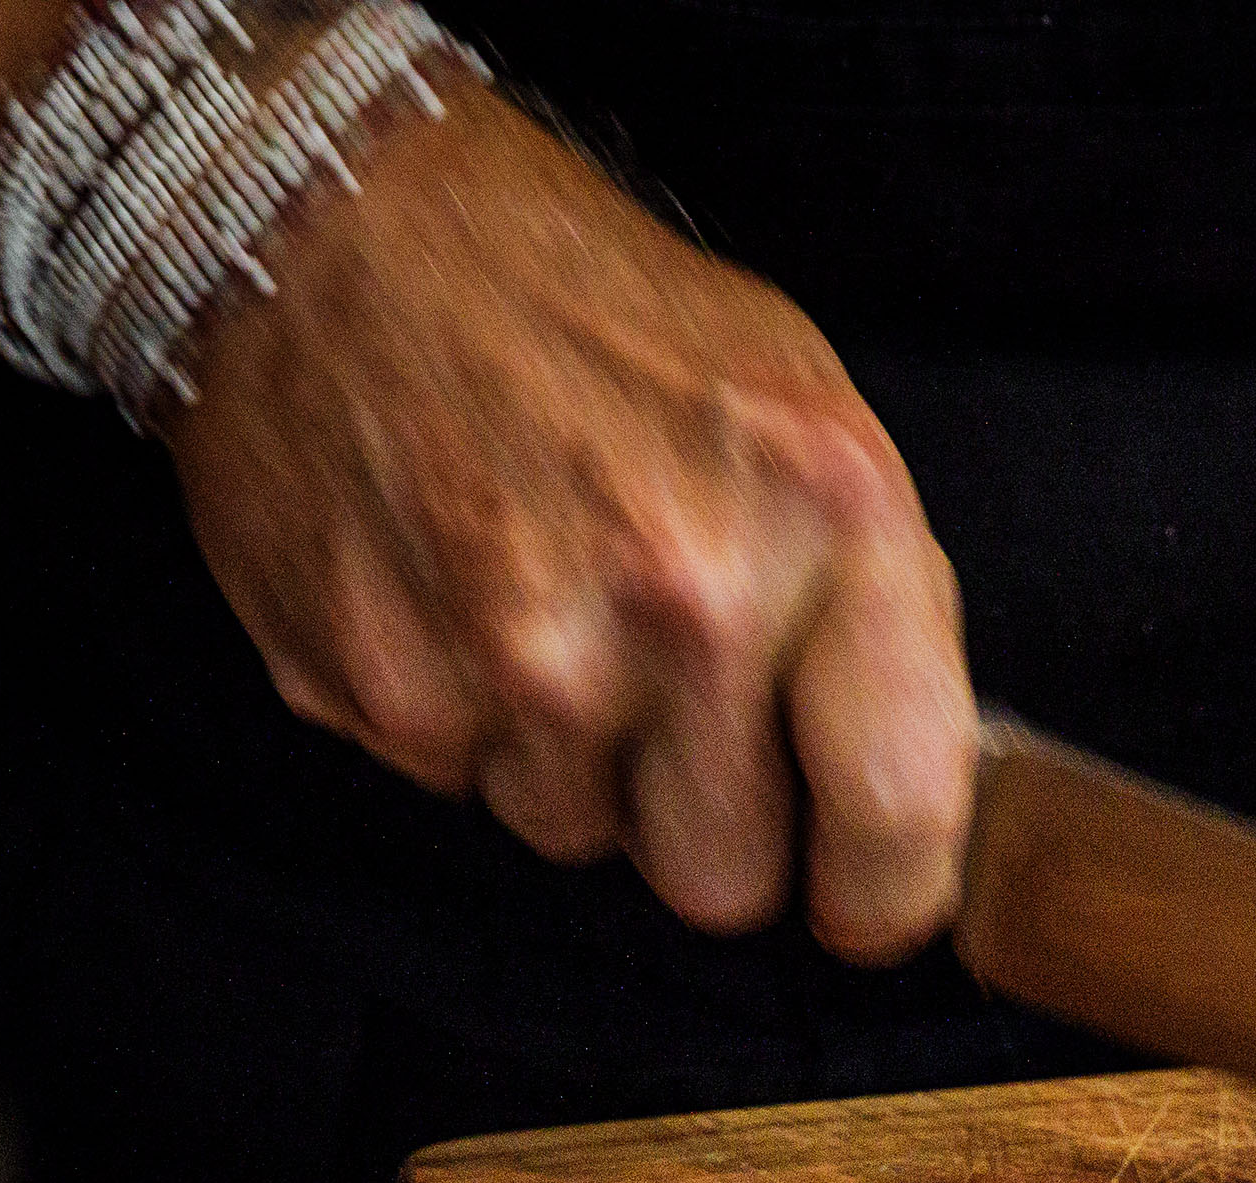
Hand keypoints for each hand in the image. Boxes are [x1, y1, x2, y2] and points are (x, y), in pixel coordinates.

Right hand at [165, 88, 974, 958]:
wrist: (339, 221)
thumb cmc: (594, 319)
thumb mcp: (807, 418)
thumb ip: (877, 619)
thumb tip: (916, 804)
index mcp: (826, 514)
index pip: (900, 811)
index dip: (884, 888)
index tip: (863, 889)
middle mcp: (686, 593)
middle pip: (728, 879)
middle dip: (707, 816)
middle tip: (667, 689)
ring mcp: (528, 654)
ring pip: (586, 841)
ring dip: (577, 758)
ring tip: (546, 598)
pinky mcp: (391, 690)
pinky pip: (467, 790)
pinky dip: (466, 718)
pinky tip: (456, 591)